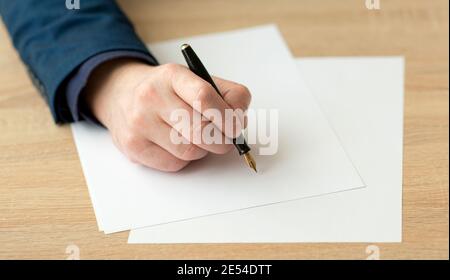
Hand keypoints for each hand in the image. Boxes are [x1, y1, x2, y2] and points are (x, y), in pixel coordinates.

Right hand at [83, 59, 250, 171]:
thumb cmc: (167, 91)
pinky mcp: (134, 147)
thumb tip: (240, 122)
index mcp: (172, 76)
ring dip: (203, 150)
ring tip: (197, 138)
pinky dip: (184, 160)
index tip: (236, 126)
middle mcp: (152, 97)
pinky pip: (174, 164)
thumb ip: (226, 95)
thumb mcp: (195, 79)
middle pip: (202, 130)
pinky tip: (177, 145)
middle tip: (225, 140)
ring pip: (190, 151)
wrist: (121, 95)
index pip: (206, 97)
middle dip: (222, 140)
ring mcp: (140, 123)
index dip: (229, 117)